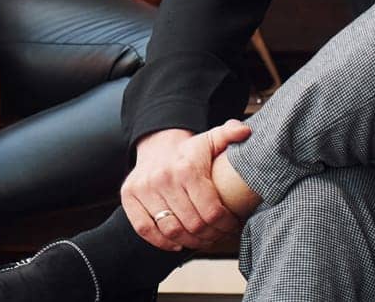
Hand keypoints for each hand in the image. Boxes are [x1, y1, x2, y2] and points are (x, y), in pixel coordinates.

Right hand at [124, 120, 252, 250]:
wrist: (158, 145)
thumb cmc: (190, 151)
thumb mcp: (212, 139)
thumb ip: (230, 134)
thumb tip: (246, 131)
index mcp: (187, 168)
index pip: (211, 210)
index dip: (225, 224)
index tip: (232, 225)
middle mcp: (163, 179)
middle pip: (193, 224)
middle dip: (211, 235)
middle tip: (220, 235)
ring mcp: (144, 189)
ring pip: (171, 230)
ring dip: (190, 242)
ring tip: (203, 240)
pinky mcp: (129, 197)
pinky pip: (145, 229)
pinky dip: (162, 242)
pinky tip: (178, 243)